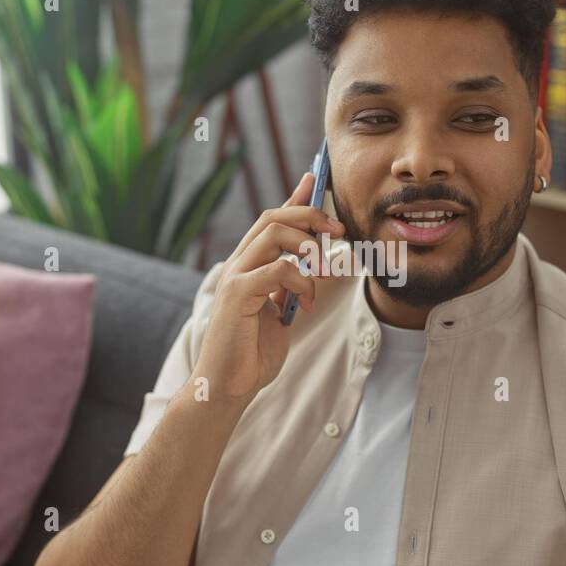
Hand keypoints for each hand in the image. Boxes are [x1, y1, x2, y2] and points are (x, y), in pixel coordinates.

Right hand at [190, 172, 343, 400]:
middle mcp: (237, 265)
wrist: (228, 387)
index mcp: (247, 266)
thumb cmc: (251, 354)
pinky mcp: (237, 295)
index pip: (270, 220)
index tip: (313, 177)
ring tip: (325, 270)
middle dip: (309, 216)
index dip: (293, 198)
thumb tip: (307, 268)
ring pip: (273, 234)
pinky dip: (300, 282)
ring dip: (307, 245)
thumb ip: (287, 288)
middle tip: (338, 231)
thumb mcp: (277, 313)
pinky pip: (277, 270)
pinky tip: (306, 306)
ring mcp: (234, 278)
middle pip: (272, 218)